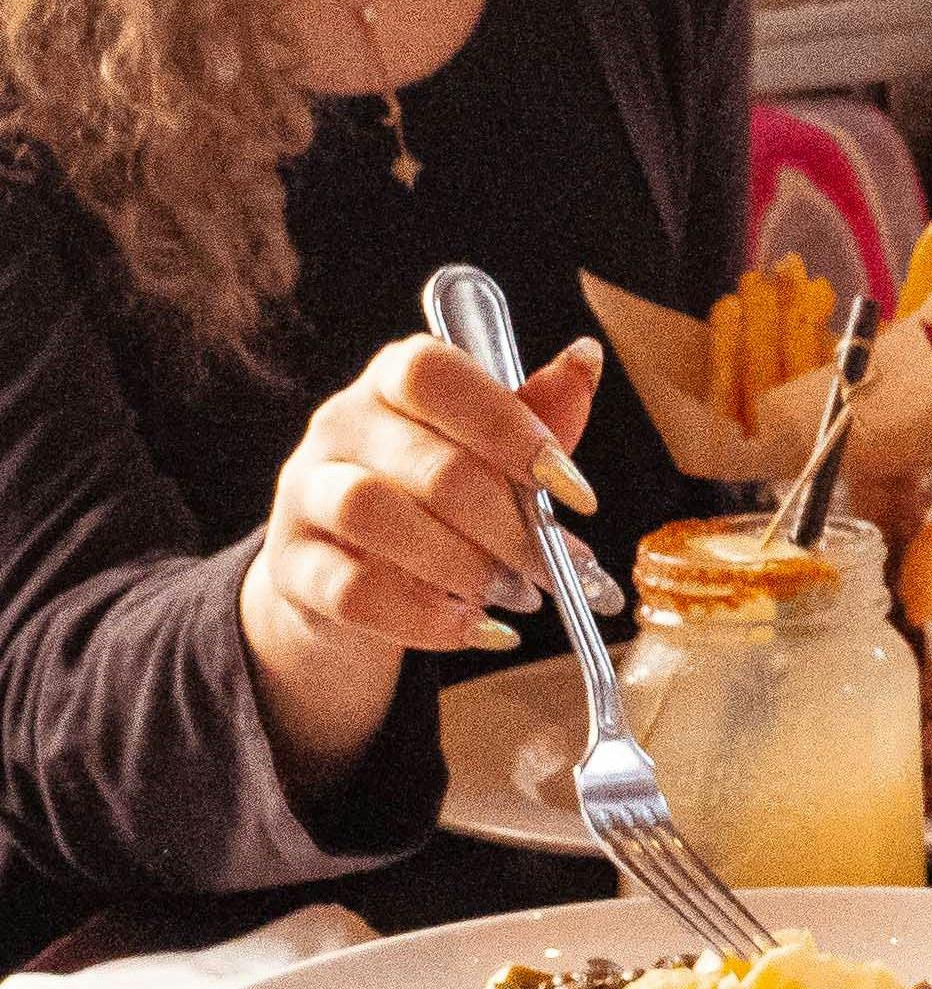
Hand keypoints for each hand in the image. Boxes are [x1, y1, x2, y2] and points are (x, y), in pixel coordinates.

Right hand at [245, 332, 600, 665]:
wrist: (347, 573)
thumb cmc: (437, 496)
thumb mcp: (490, 451)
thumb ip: (538, 414)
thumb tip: (585, 359)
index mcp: (394, 379)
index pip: (436, 375)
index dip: (512, 431)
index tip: (577, 493)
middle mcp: (339, 424)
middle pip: (428, 464)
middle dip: (509, 526)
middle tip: (556, 567)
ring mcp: (304, 493)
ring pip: (374, 515)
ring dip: (463, 565)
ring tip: (515, 596)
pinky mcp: (289, 565)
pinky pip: (351, 591)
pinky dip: (424, 616)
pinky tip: (477, 628)